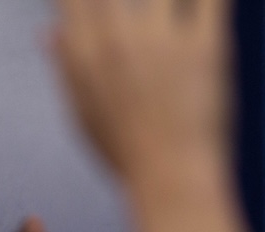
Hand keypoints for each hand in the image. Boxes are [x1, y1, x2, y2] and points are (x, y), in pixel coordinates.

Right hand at [52, 0, 231, 177]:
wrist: (173, 181)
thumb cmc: (130, 156)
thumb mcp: (82, 114)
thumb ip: (65, 66)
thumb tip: (49, 33)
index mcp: (85, 48)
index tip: (103, 5)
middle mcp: (120, 34)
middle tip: (150, 14)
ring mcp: (164, 38)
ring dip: (171, 2)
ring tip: (177, 10)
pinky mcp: (207, 47)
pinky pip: (213, 1)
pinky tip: (215, 3)